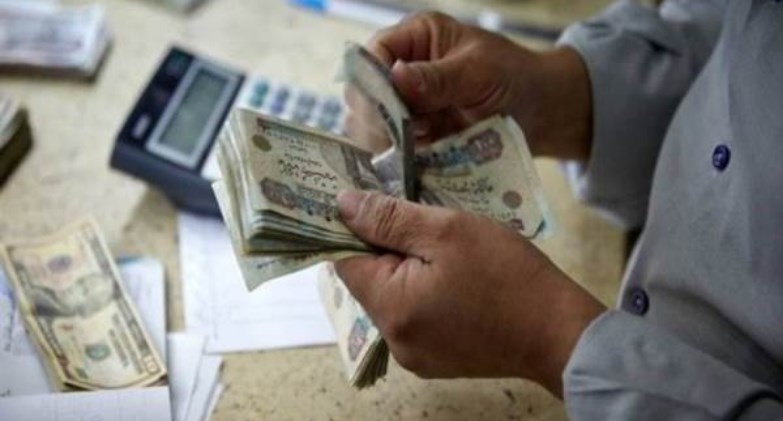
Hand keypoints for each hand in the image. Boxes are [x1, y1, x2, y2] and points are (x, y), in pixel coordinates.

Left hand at [334, 190, 604, 396]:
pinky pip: (415, 318)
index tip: (377, 204)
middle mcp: (394, 340)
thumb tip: (342, 204)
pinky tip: (455, 280)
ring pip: (393, 298)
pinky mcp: (436, 361)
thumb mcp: (448, 231)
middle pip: (369, 281)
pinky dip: (424, 294)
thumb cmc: (507, 275)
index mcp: (391, 308)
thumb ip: (390, 218)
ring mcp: (415, 355)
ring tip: (443, 250)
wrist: (560, 333)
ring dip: (408, 271)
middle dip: (388, 248)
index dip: (355, 228)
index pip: (345, 261)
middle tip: (423, 222)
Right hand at [346, 12, 592, 159]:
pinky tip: (407, 168)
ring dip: (384, 142)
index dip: (371, 82)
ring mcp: (406, 105)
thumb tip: (396, 74)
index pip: (372, 54)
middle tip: (398, 141)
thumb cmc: (516, 78)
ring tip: (407, 155)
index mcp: (416, 38)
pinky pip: (391, 149)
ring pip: (370, 125)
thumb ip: (438, 76)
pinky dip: (396, 160)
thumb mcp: (481, 72)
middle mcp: (403, 69)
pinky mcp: (413, 136)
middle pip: (363, 93)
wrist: (541, 114)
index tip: (383, 112)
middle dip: (375, 118)